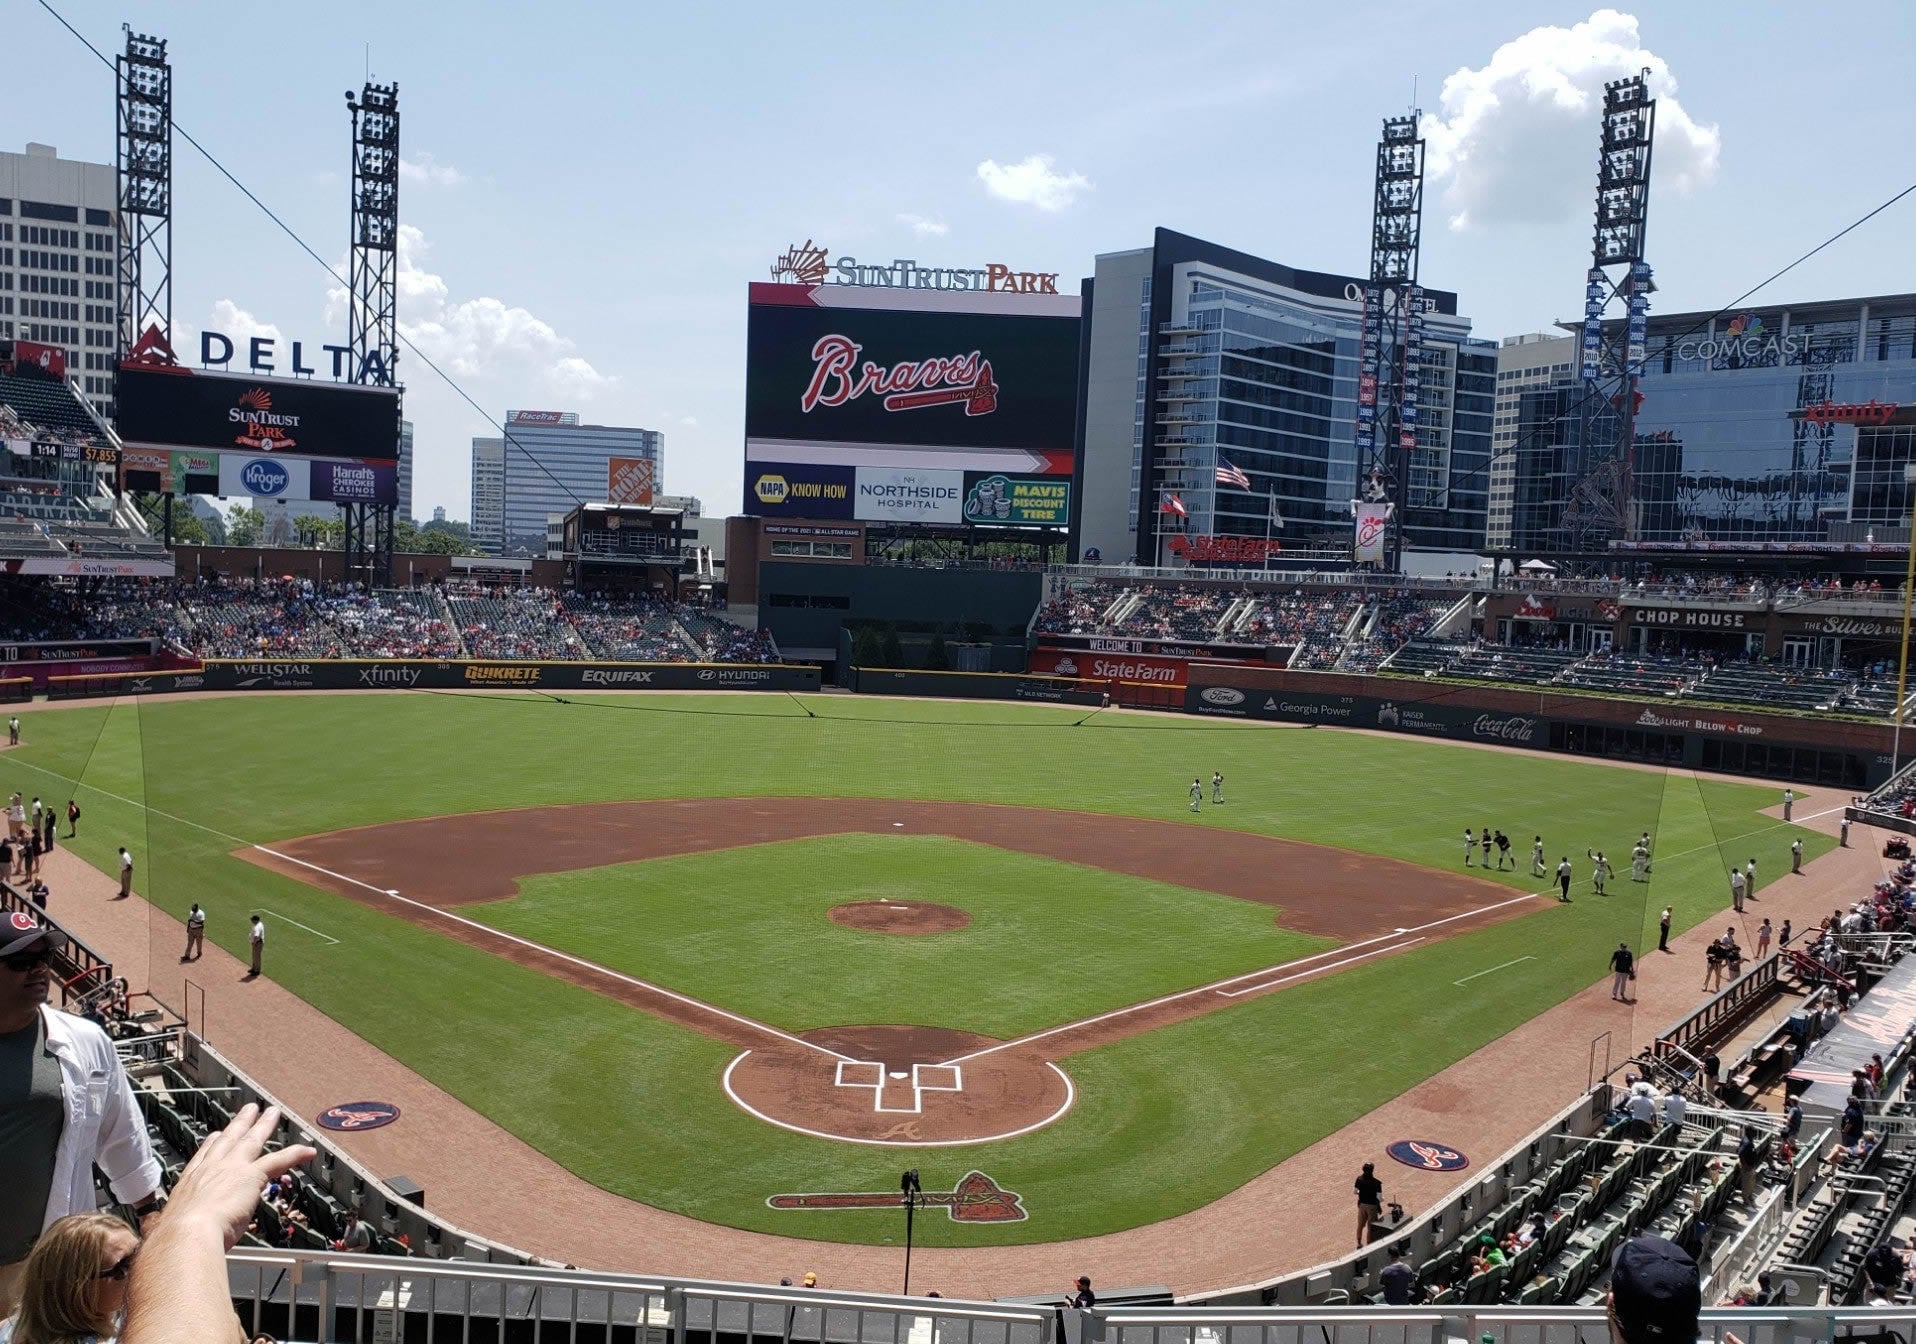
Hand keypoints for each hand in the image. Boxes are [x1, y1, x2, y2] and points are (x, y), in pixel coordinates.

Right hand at [162, 1103, 315, 1250]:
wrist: (185, 1235)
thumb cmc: (174, 1241)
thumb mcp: (168, 1232)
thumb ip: (171, 1233)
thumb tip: (164, 1247)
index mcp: (189, 1184)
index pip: (202, 1158)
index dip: (211, 1145)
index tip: (216, 1135)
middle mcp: (208, 1170)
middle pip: (228, 1140)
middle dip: (240, 1123)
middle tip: (249, 1109)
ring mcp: (230, 1169)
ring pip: (252, 1140)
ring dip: (265, 1125)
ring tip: (273, 1112)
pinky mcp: (250, 1175)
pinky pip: (279, 1160)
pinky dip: (295, 1154)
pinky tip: (308, 1150)